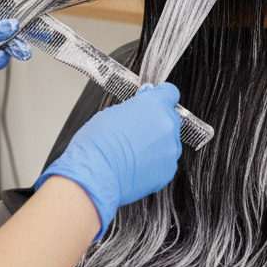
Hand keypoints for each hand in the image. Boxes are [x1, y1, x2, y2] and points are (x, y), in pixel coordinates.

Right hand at [34, 83, 182, 239]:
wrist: (96, 174)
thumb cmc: (98, 142)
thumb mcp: (113, 112)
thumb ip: (135, 109)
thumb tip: (140, 110)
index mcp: (155, 104)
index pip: (170, 92)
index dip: (161, 97)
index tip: (155, 101)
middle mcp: (167, 124)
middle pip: (169, 118)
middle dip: (156, 122)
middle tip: (136, 131)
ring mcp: (171, 148)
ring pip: (168, 142)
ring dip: (156, 144)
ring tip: (133, 152)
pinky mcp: (168, 170)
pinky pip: (165, 162)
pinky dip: (154, 163)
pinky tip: (136, 165)